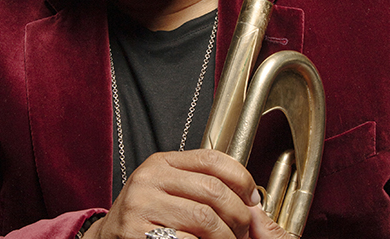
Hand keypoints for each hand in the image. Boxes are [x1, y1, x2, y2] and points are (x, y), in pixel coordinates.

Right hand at [86, 149, 293, 238]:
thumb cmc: (146, 216)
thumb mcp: (168, 189)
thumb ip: (200, 186)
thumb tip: (251, 199)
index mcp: (162, 162)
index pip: (211, 158)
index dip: (240, 177)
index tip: (253, 198)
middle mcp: (150, 177)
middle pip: (212, 190)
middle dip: (239, 214)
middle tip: (244, 231)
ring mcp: (141, 204)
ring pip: (204, 218)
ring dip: (226, 238)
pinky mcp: (136, 233)